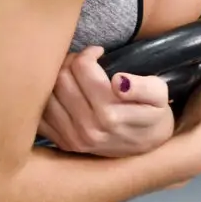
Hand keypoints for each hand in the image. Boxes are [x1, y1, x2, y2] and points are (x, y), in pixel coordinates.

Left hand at [38, 46, 173, 157]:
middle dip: (71, 62)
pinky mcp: (62, 144)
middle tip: (84, 61)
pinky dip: (47, 98)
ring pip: (47, 95)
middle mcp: (87, 129)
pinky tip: (62, 93)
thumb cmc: (153, 115)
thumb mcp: (159, 96)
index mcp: (110, 114)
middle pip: (62, 78)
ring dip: (57, 78)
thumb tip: (118, 81)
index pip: (82, 68)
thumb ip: (142, 87)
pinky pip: (41, 115)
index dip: (89, 53)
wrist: (148, 148)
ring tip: (73, 75)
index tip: (99, 52)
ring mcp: (72, 139)